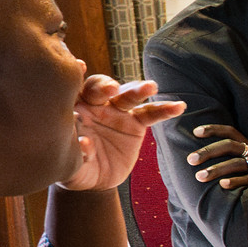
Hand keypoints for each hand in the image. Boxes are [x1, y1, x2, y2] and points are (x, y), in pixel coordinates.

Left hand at [62, 76, 184, 190]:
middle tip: (112, 89)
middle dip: (106, 85)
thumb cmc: (74, 166)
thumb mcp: (68, 161)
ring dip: (139, 90)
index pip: (73, 88)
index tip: (80, 67)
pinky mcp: (135, 123)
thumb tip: (86, 143)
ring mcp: (117, 111)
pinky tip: (178, 106)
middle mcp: (95, 104)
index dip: (76, 75)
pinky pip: (151, 114)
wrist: (93, 179)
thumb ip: (75, 151)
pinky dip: (164, 110)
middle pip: (101, 87)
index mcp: (73, 107)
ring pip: (128, 96)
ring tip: (151, 87)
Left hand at [186, 124, 247, 188]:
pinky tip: (223, 185)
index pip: (231, 133)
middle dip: (208, 152)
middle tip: (191, 159)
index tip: (196, 132)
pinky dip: (236, 182)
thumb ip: (236, 159)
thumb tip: (206, 159)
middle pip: (230, 146)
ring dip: (216, 169)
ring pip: (237, 164)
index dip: (214, 130)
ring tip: (200, 176)